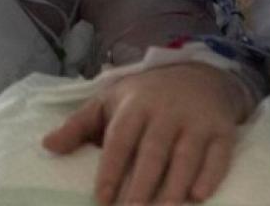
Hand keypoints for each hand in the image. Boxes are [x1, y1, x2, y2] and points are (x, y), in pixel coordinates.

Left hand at [42, 62, 248, 203]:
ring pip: (186, 157)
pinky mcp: (222, 131)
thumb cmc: (145, 97)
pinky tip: (198, 197)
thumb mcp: (109, 102)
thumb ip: (79, 125)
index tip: (102, 200)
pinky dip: (211, 175)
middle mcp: (166, 112)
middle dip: (142, 185)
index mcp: (134, 105)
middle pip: (153, 152)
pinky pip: (219, 155)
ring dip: (175, 187)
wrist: (199, 75)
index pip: (120, 140)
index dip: (111, 170)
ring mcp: (196, 121)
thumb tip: (46, 146)